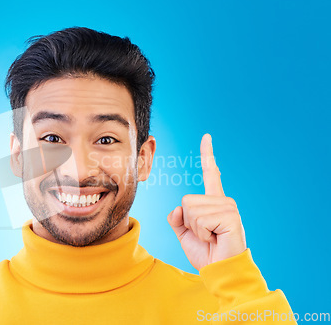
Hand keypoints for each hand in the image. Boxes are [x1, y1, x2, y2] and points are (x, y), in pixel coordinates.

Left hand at [167, 134, 245, 270]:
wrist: (219, 270)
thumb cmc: (206, 252)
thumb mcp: (185, 233)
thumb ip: (177, 219)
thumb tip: (176, 209)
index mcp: (213, 201)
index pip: (211, 173)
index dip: (207, 155)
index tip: (206, 137)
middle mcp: (223, 200)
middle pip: (186, 200)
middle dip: (188, 222)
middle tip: (205, 234)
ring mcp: (228, 207)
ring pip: (190, 210)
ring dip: (195, 229)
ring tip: (211, 237)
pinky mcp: (230, 216)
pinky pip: (199, 219)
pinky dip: (201, 233)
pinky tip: (215, 238)